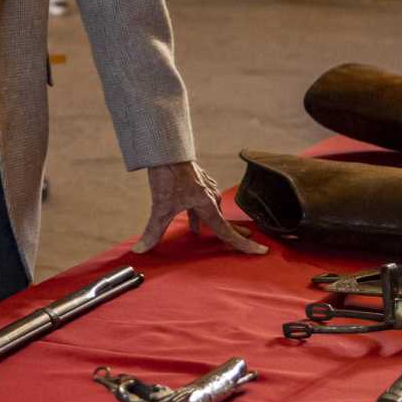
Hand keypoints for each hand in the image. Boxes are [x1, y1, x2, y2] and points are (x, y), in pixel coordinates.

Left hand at [133, 161, 269, 256]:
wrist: (166, 150)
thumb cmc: (168, 176)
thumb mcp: (160, 208)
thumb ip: (153, 231)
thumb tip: (140, 250)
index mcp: (207, 205)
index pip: (227, 232)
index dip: (243, 245)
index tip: (261, 251)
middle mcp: (211, 196)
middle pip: (224, 220)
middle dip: (235, 232)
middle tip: (249, 240)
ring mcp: (205, 187)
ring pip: (212, 209)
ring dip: (212, 221)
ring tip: (202, 232)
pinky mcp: (196, 181)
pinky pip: (203, 200)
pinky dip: (199, 211)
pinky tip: (192, 215)